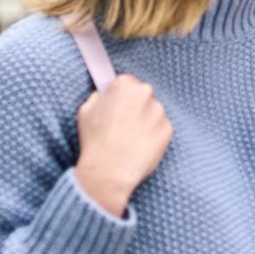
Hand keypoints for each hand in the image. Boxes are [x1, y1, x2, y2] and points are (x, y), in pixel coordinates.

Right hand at [75, 73, 171, 215]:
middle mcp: (145, 94)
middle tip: (123, 124)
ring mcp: (159, 112)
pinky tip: (139, 146)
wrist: (109, 171)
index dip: (121, 95)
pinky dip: (153, 135)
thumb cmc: (95, 141)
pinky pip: (160, 128)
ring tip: (130, 138)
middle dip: (135, 106)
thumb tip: (107, 94)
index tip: (118, 105)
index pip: (127, 82)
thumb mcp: (86, 110)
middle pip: (142, 95)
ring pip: (153, 112)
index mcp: (124, 85)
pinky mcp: (168, 129)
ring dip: (145, 121)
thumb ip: (100, 96)